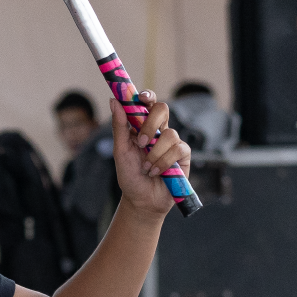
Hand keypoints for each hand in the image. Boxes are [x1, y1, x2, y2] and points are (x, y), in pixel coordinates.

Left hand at [109, 90, 191, 216]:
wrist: (142, 200)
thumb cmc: (130, 175)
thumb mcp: (120, 151)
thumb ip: (119, 126)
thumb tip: (113, 100)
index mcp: (142, 126)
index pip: (147, 103)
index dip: (147, 95)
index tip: (140, 97)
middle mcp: (158, 130)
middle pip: (162, 109)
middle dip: (150, 123)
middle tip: (140, 141)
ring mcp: (172, 142)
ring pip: (169, 133)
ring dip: (154, 153)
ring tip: (146, 167)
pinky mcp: (183, 155)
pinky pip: (178, 149)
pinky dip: (164, 161)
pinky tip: (156, 172)